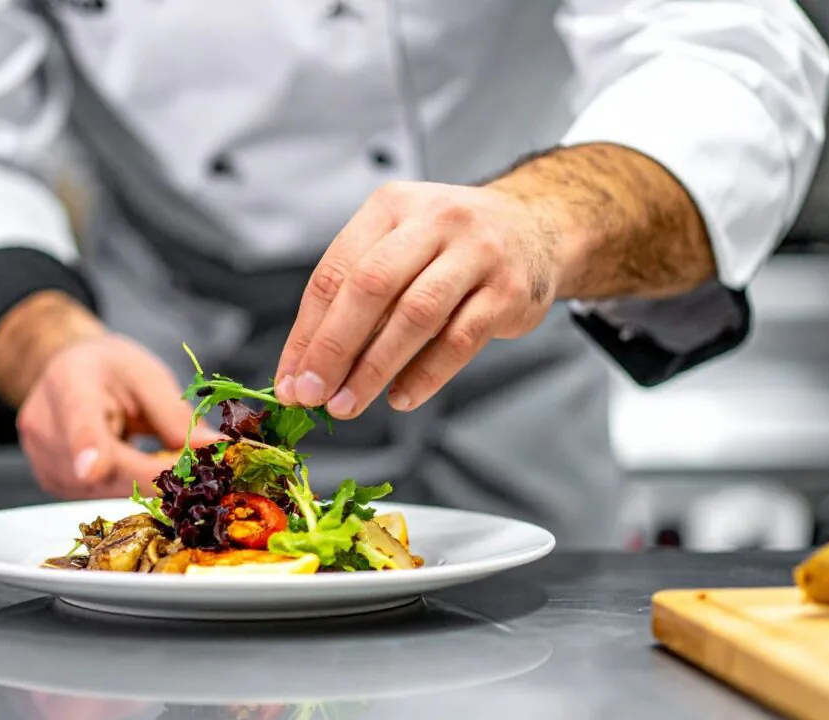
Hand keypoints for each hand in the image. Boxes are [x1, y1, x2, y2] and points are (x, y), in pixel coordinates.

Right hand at [17, 333, 218, 498]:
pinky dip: (127, 487)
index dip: (87, 447)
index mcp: (69, 385)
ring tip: (168, 464)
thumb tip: (212, 449)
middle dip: (154, 475)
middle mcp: (45, 427)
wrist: (67, 373)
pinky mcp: (53, 483)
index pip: (76, 420)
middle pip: (102, 468)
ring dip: (143, 484)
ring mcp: (43, 460)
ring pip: (103, 490)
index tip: (94, 470)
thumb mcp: (146, 375)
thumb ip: (174, 414)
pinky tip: (141, 470)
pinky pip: (97, 496)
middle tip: (198, 469)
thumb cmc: (110, 369)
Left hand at [274, 181, 563, 417]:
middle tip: (310, 394)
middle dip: (333, 348)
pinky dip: (425, 375)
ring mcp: (476, 253)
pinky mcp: (508, 291)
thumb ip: (356, 298)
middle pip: (371, 288)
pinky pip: (459, 340)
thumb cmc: (452, 245)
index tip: (290, 378)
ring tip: (348, 404)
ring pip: (415, 316)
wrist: (538, 227)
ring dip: (374, 368)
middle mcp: (433, 221)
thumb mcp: (400, 246)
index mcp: (391, 207)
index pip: (336, 273)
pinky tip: (400, 398)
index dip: (307, 331)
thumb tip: (307, 367)